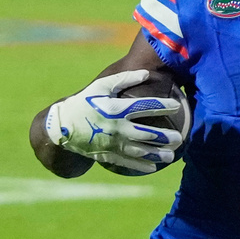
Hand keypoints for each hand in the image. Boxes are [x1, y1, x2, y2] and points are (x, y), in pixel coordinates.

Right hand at [44, 70, 184, 173]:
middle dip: (166, 136)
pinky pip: (128, 162)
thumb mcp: (101, 86)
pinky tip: (154, 165)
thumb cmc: (84, 102)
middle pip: (148, 133)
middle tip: (179, 138)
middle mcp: (116, 127)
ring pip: (141, 151)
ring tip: (172, 155)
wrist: (60, 127)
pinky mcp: (107, 155)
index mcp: (116, 108)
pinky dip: (142, 164)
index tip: (177, 105)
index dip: (163, 105)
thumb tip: (147, 73)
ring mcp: (112, 143)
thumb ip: (124, 79)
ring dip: (158, 154)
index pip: (146, 106)